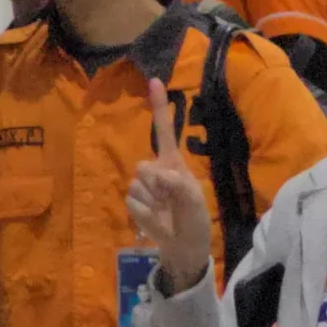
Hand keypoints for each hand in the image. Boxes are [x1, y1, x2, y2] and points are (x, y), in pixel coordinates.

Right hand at [125, 79, 210, 292]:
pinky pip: (132, 201)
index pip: (164, 131)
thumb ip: (178, 185)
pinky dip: (144, 212)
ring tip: (166, 211)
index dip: (159, 107)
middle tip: (170, 200)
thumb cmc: (194, 219)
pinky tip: (155, 219)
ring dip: (152, 201)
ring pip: (136, 185)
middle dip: (155, 184)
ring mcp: (144, 186)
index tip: (154, 80)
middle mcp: (157, 170)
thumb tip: (157, 175)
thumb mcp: (194, 201)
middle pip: (143, 165)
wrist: (183, 246)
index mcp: (174, 162)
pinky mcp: (135, 203)